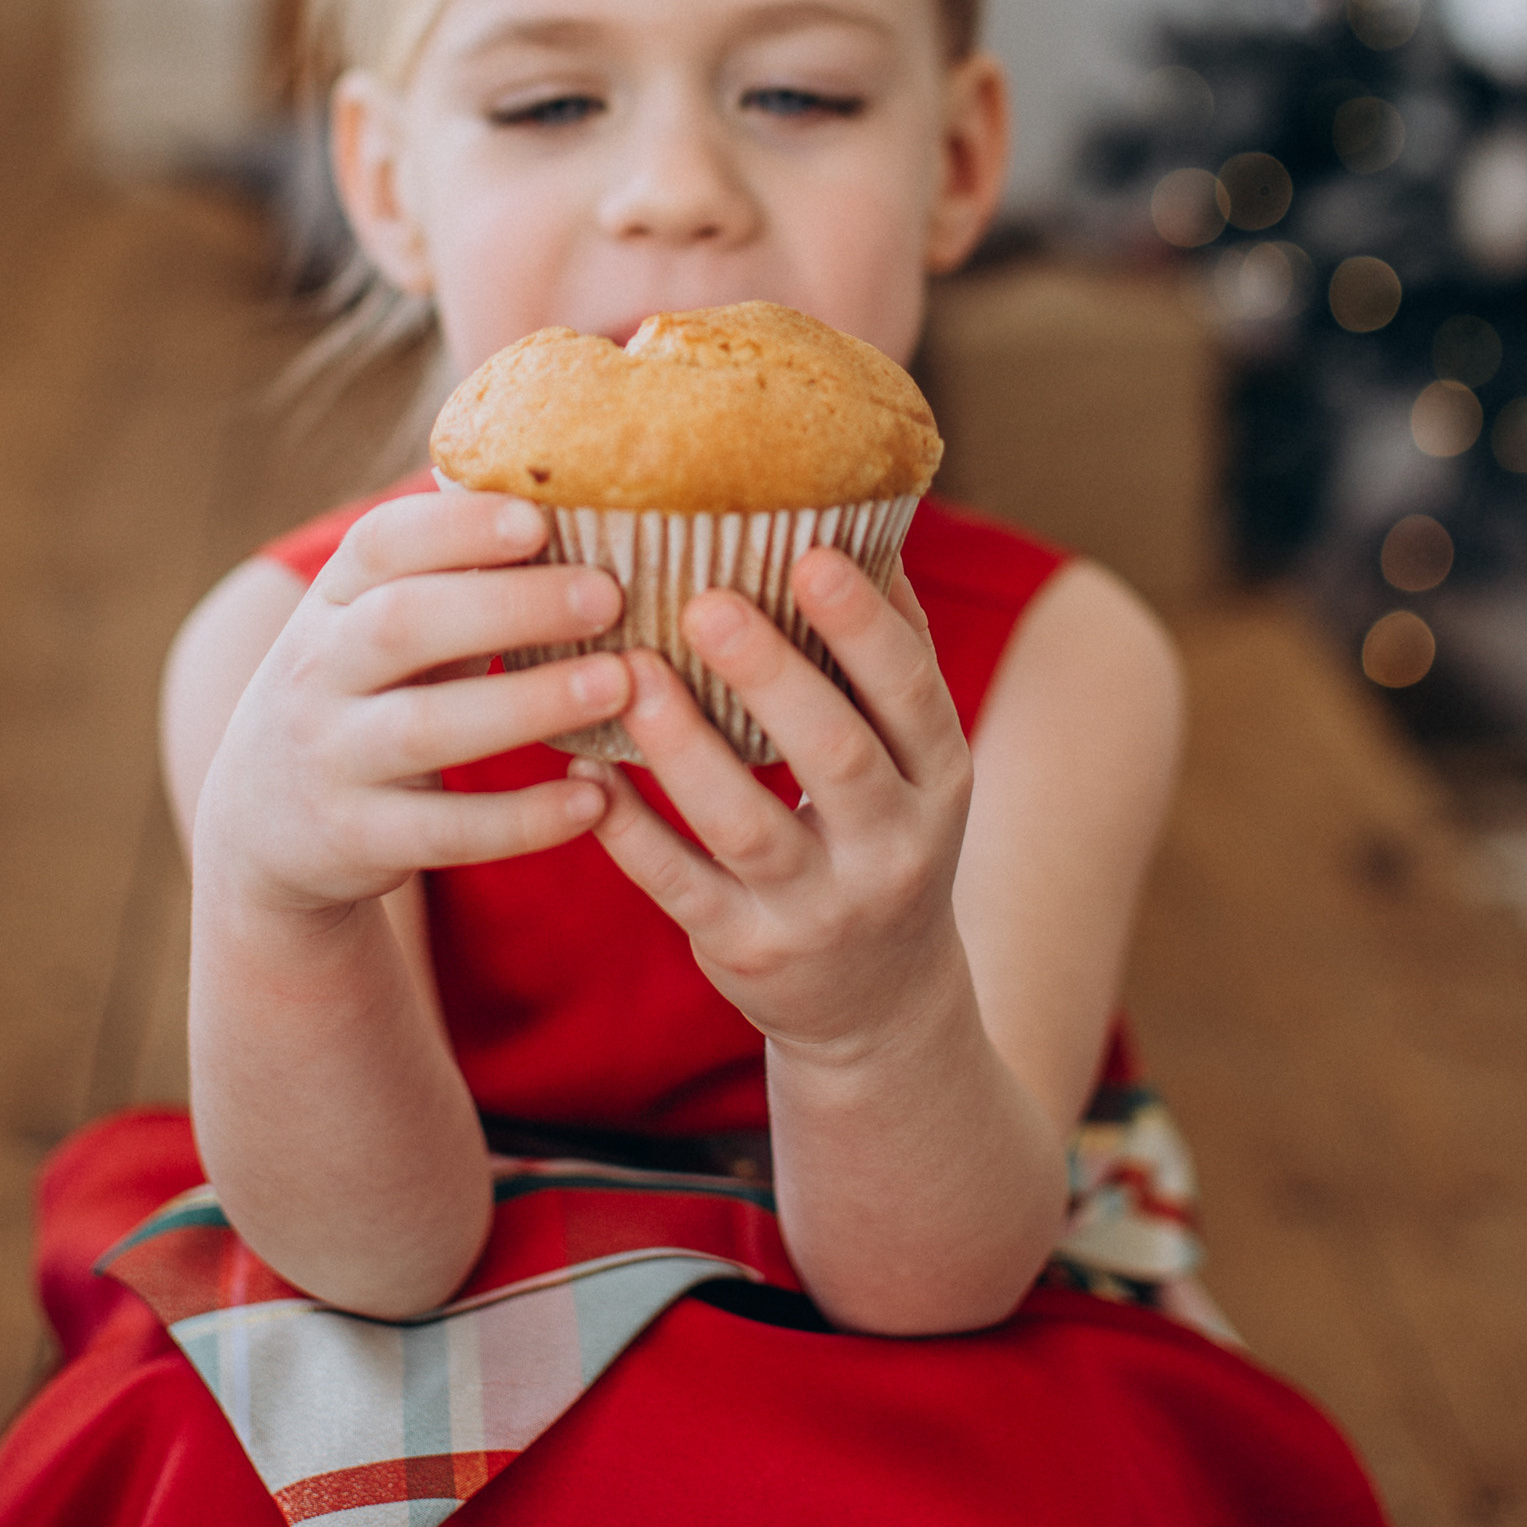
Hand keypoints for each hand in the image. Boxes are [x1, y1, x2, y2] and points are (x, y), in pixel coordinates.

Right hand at [196, 490, 623, 920]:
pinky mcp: (356, 838)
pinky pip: (443, 830)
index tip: (539, 519)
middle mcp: (317, 671)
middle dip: (509, 606)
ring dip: (528, 704)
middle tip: (608, 596)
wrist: (263, 822)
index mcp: (332, 602)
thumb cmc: (363, 694)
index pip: (379, 544)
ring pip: (425, 729)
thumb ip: (452, 576)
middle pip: (404, 624)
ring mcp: (330, 758)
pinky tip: (593, 798)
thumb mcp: (375, 625)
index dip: (456, 527)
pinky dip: (522, 818)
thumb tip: (574, 495)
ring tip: (619, 683)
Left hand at [577, 553, 978, 1064]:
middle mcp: (891, 846)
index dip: (866, 624)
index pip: (913, 691)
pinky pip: (679, 886)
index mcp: (938, 777)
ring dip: (685, 746)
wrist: (880, 1005)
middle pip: (837, 756)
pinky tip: (587, 768)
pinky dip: (630, 829)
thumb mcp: (916, 763)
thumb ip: (887, 662)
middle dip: (774, 677)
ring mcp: (818, 907)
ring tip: (630, 672)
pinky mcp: (747, 949)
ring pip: (747, 826)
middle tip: (707, 603)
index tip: (812, 551)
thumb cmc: (880, 836)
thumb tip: (859, 520)